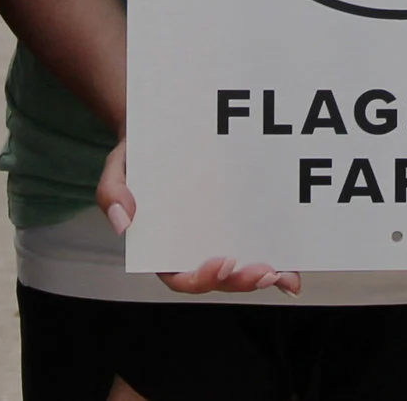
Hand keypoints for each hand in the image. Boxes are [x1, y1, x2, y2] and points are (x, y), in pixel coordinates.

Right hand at [96, 139, 301, 296]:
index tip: (224, 261)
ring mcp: (219, 237)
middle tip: (265, 273)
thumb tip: (122, 225)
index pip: (180, 276)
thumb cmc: (140, 152)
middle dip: (241, 281)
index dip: (202, 277)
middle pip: (217, 279)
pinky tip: (293, 269)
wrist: (166, 125)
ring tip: (284, 276)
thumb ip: (112, 193)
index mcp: (162, 246)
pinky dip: (277, 261)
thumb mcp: (119, 166)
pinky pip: (258, 246)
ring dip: (264, 278)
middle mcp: (192, 248)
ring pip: (241, 270)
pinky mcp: (239, 223)